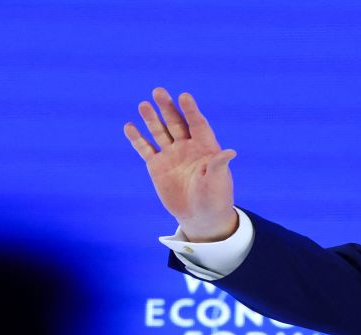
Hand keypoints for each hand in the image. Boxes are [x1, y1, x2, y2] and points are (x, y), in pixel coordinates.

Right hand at [124, 88, 238, 241]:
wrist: (201, 215)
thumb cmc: (215, 197)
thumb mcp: (218, 181)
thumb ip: (219, 165)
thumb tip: (231, 152)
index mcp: (205, 146)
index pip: (197, 123)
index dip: (190, 110)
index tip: (184, 96)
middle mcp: (187, 146)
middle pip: (176, 122)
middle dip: (167, 107)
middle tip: (158, 91)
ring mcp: (171, 155)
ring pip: (159, 132)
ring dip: (151, 119)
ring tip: (144, 105)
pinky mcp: (157, 166)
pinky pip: (145, 148)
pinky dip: (137, 138)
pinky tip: (129, 126)